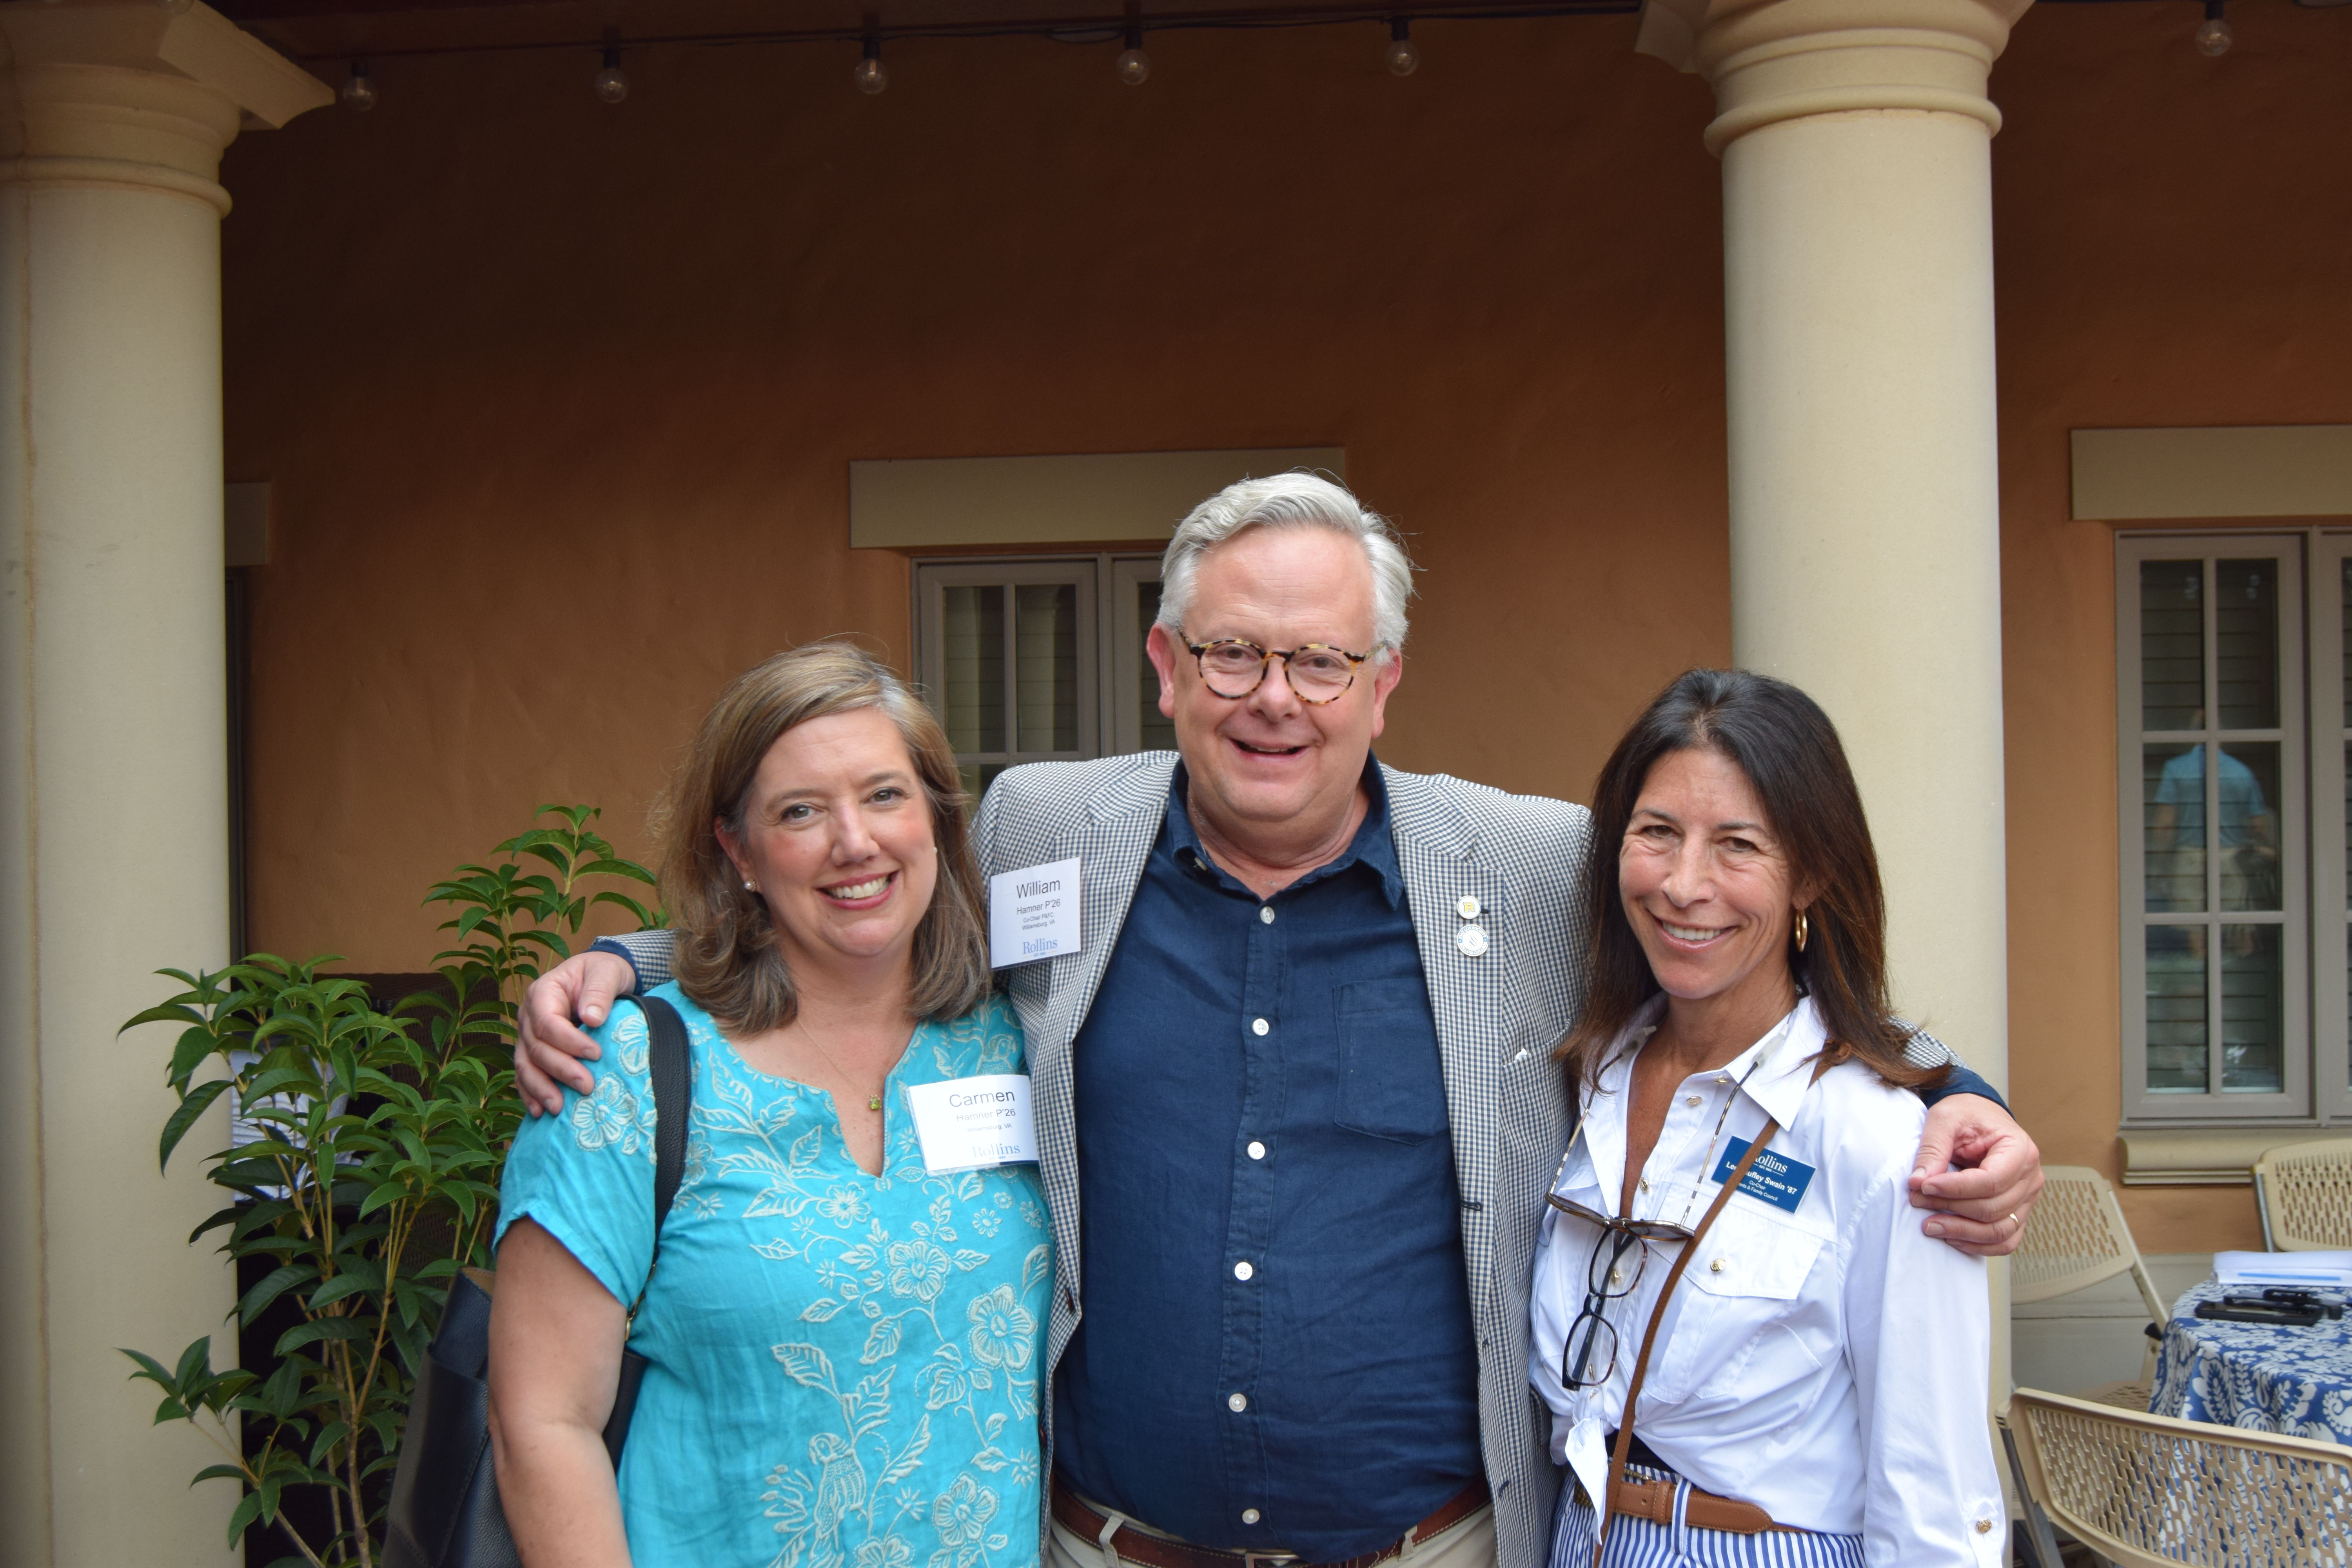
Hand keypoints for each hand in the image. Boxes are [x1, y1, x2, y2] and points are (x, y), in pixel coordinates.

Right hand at [516, 951, 636, 1115]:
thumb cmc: (603, 973)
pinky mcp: (533, 1052)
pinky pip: (525, 1075)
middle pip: (535, 1048)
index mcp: (543, 992)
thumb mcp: (607, 973)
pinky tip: (539, 1111)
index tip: (595, 1054)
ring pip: (525, 1065)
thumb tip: (592, 1018)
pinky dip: (530, 1093)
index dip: (568, 1041)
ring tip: (558, 1108)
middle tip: (586, 1086)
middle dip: (560, 1069)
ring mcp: (527, 1036)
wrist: (600, 977)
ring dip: (540, 1088)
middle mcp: (529, 1015)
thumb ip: (600, 991)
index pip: (547, 1022)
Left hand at [1908, 1093, 2044, 1257]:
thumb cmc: (1966, 1115)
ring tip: (1929, 1225)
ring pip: (2000, 1230)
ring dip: (1962, 1232)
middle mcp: (2030, 1177)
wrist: (1979, 1116)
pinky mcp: (2018, 1212)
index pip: (1991, 1181)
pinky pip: (2005, 1240)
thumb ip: (1933, 1148)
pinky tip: (1951, 1238)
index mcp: (2019, 1149)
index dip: (1955, 1189)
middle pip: (1993, 1208)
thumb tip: (1918, 1181)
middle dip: (1951, 1208)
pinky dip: (1979, 1245)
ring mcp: (2027, 1198)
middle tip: (1916, 1200)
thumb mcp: (1944, 1119)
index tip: (1923, 1186)